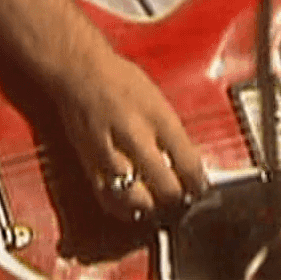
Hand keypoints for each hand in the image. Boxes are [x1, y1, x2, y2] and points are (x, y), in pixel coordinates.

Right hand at [51, 44, 210, 221]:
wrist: (79, 71)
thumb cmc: (119, 80)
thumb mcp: (157, 99)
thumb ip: (171, 132)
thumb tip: (187, 162)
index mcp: (157, 116)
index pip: (187, 159)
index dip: (198, 181)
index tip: (200, 187)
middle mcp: (135, 134)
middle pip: (164, 184)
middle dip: (177, 197)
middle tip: (181, 199)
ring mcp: (111, 151)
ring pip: (136, 197)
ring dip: (151, 206)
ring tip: (157, 204)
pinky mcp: (89, 162)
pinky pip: (109, 197)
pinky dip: (124, 208)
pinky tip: (132, 205)